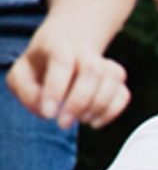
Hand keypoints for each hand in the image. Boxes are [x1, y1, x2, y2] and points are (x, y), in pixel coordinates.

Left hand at [6, 19, 129, 129]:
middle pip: (92, 70)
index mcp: (58, 46)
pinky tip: (94, 122)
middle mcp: (86, 52)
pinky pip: (123, 95)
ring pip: (112, 81)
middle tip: (63, 124)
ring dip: (97, 107)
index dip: (56, 89)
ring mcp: (105, 64)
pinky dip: (111, 112)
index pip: (62, 61)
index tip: (49, 114)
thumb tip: (45, 109)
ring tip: (80, 120)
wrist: (66, 46)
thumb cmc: (40, 66)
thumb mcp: (21, 73)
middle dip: (79, 102)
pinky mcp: (117, 79)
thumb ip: (26, 90)